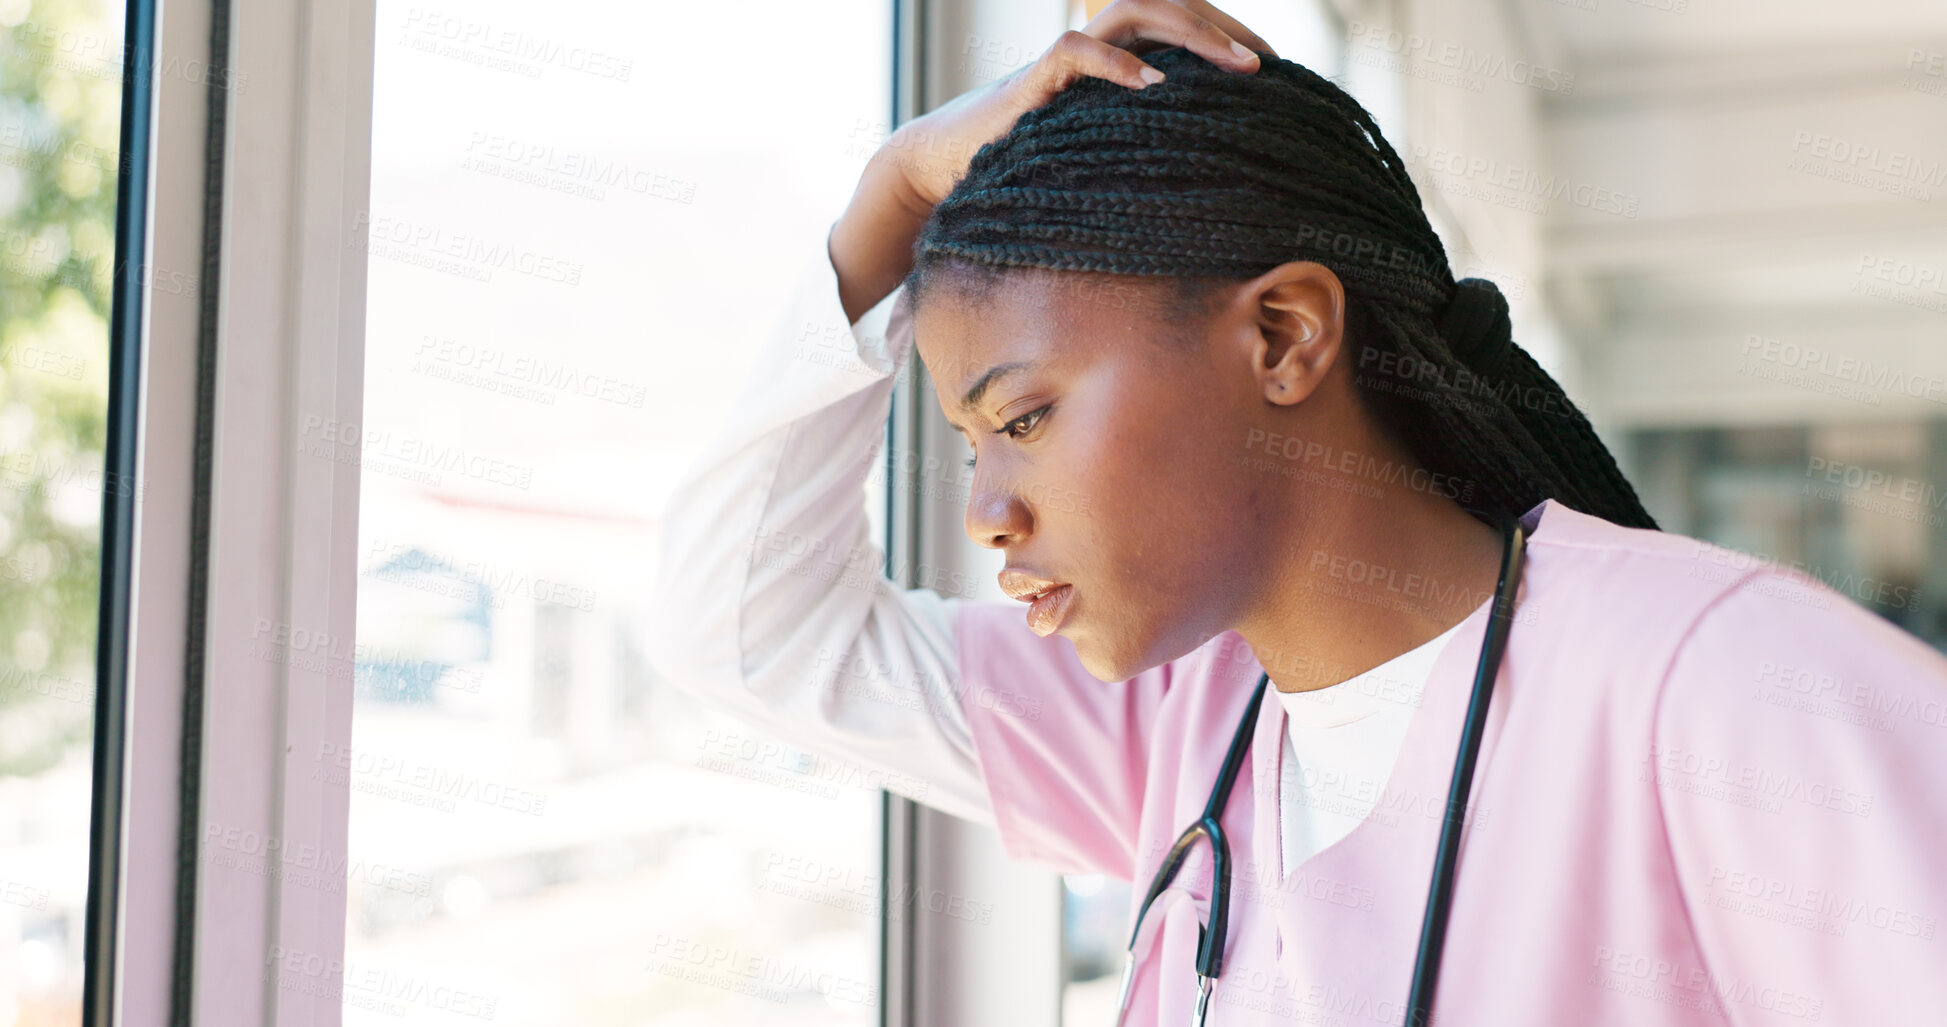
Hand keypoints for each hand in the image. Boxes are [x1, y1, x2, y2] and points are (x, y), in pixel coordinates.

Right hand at [890, 0, 1276, 207]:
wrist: (942, 166)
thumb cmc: (1024, 171)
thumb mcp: (1098, 164)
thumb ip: (1140, 158)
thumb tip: (1206, 196)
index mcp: (1118, 63)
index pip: (1185, 25)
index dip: (1232, 38)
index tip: (1278, 77)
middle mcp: (1097, 49)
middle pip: (1169, 5)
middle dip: (1224, 30)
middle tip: (1268, 68)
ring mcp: (1066, 59)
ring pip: (1132, 9)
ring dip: (1189, 31)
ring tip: (1232, 66)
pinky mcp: (1033, 80)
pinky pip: (1076, 50)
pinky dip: (1117, 64)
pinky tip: (1154, 85)